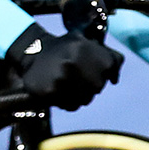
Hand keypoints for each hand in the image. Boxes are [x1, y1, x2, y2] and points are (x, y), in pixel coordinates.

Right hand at [5, 24, 121, 110]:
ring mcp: (61, 79)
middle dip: (90, 84)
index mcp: (86, 47)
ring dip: (79, 95)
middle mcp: (73, 64)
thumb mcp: (90, 43)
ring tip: (67, 83)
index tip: (91, 67)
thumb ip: (112, 58)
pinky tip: (60, 89)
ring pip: (85, 99)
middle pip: (97, 87)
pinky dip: (67, 102)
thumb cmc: (68, 49)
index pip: (110, 68)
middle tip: (76, 76)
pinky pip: (70, 106)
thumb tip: (115, 80)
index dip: (102, 70)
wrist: (34, 51)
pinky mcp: (49, 92)